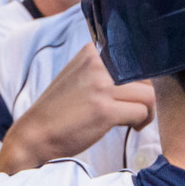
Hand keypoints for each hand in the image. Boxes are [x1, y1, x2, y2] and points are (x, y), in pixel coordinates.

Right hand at [0, 46, 153, 172]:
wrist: (35, 134)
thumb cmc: (61, 110)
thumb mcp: (80, 76)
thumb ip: (106, 70)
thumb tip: (143, 77)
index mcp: (93, 51)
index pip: (136, 58)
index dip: (140, 80)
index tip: (132, 95)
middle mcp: (98, 63)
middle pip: (147, 76)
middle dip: (144, 97)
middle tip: (131, 111)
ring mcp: (101, 85)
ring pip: (149, 95)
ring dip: (146, 111)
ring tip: (132, 121)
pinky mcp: (105, 109)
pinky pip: (142, 112)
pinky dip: (140, 122)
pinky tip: (129, 127)